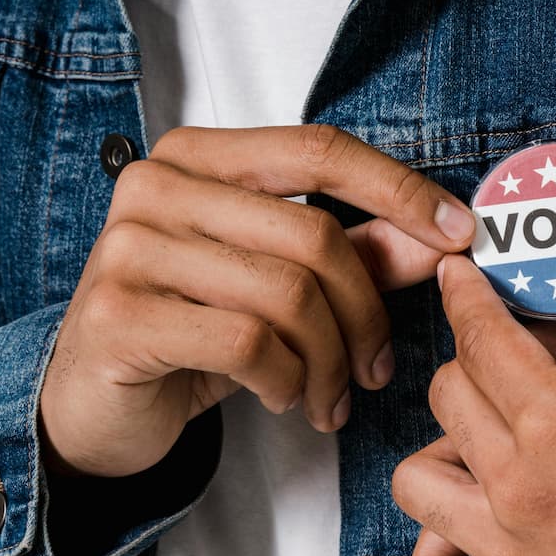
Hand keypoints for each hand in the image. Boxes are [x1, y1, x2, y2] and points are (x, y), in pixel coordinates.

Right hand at [40, 124, 475, 477]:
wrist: (95, 407)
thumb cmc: (193, 333)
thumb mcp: (281, 287)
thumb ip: (356, 253)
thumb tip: (440, 238)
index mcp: (199, 157)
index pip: (319, 149)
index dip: (400, 190)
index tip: (460, 233)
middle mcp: (157, 185)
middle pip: (314, 236)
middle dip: (366, 314)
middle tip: (378, 369)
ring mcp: (129, 246)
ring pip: (287, 295)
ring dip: (330, 361)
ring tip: (331, 397)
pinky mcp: (119, 314)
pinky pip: (247, 343)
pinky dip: (286, 380)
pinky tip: (284, 397)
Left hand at [392, 203, 555, 555]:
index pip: (479, 337)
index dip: (466, 297)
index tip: (460, 282)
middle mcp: (520, 487)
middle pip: (446, 396)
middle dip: (478, 361)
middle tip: (532, 364)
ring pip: (417, 482)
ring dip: (446, 451)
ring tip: (495, 445)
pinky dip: (434, 555)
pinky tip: (473, 530)